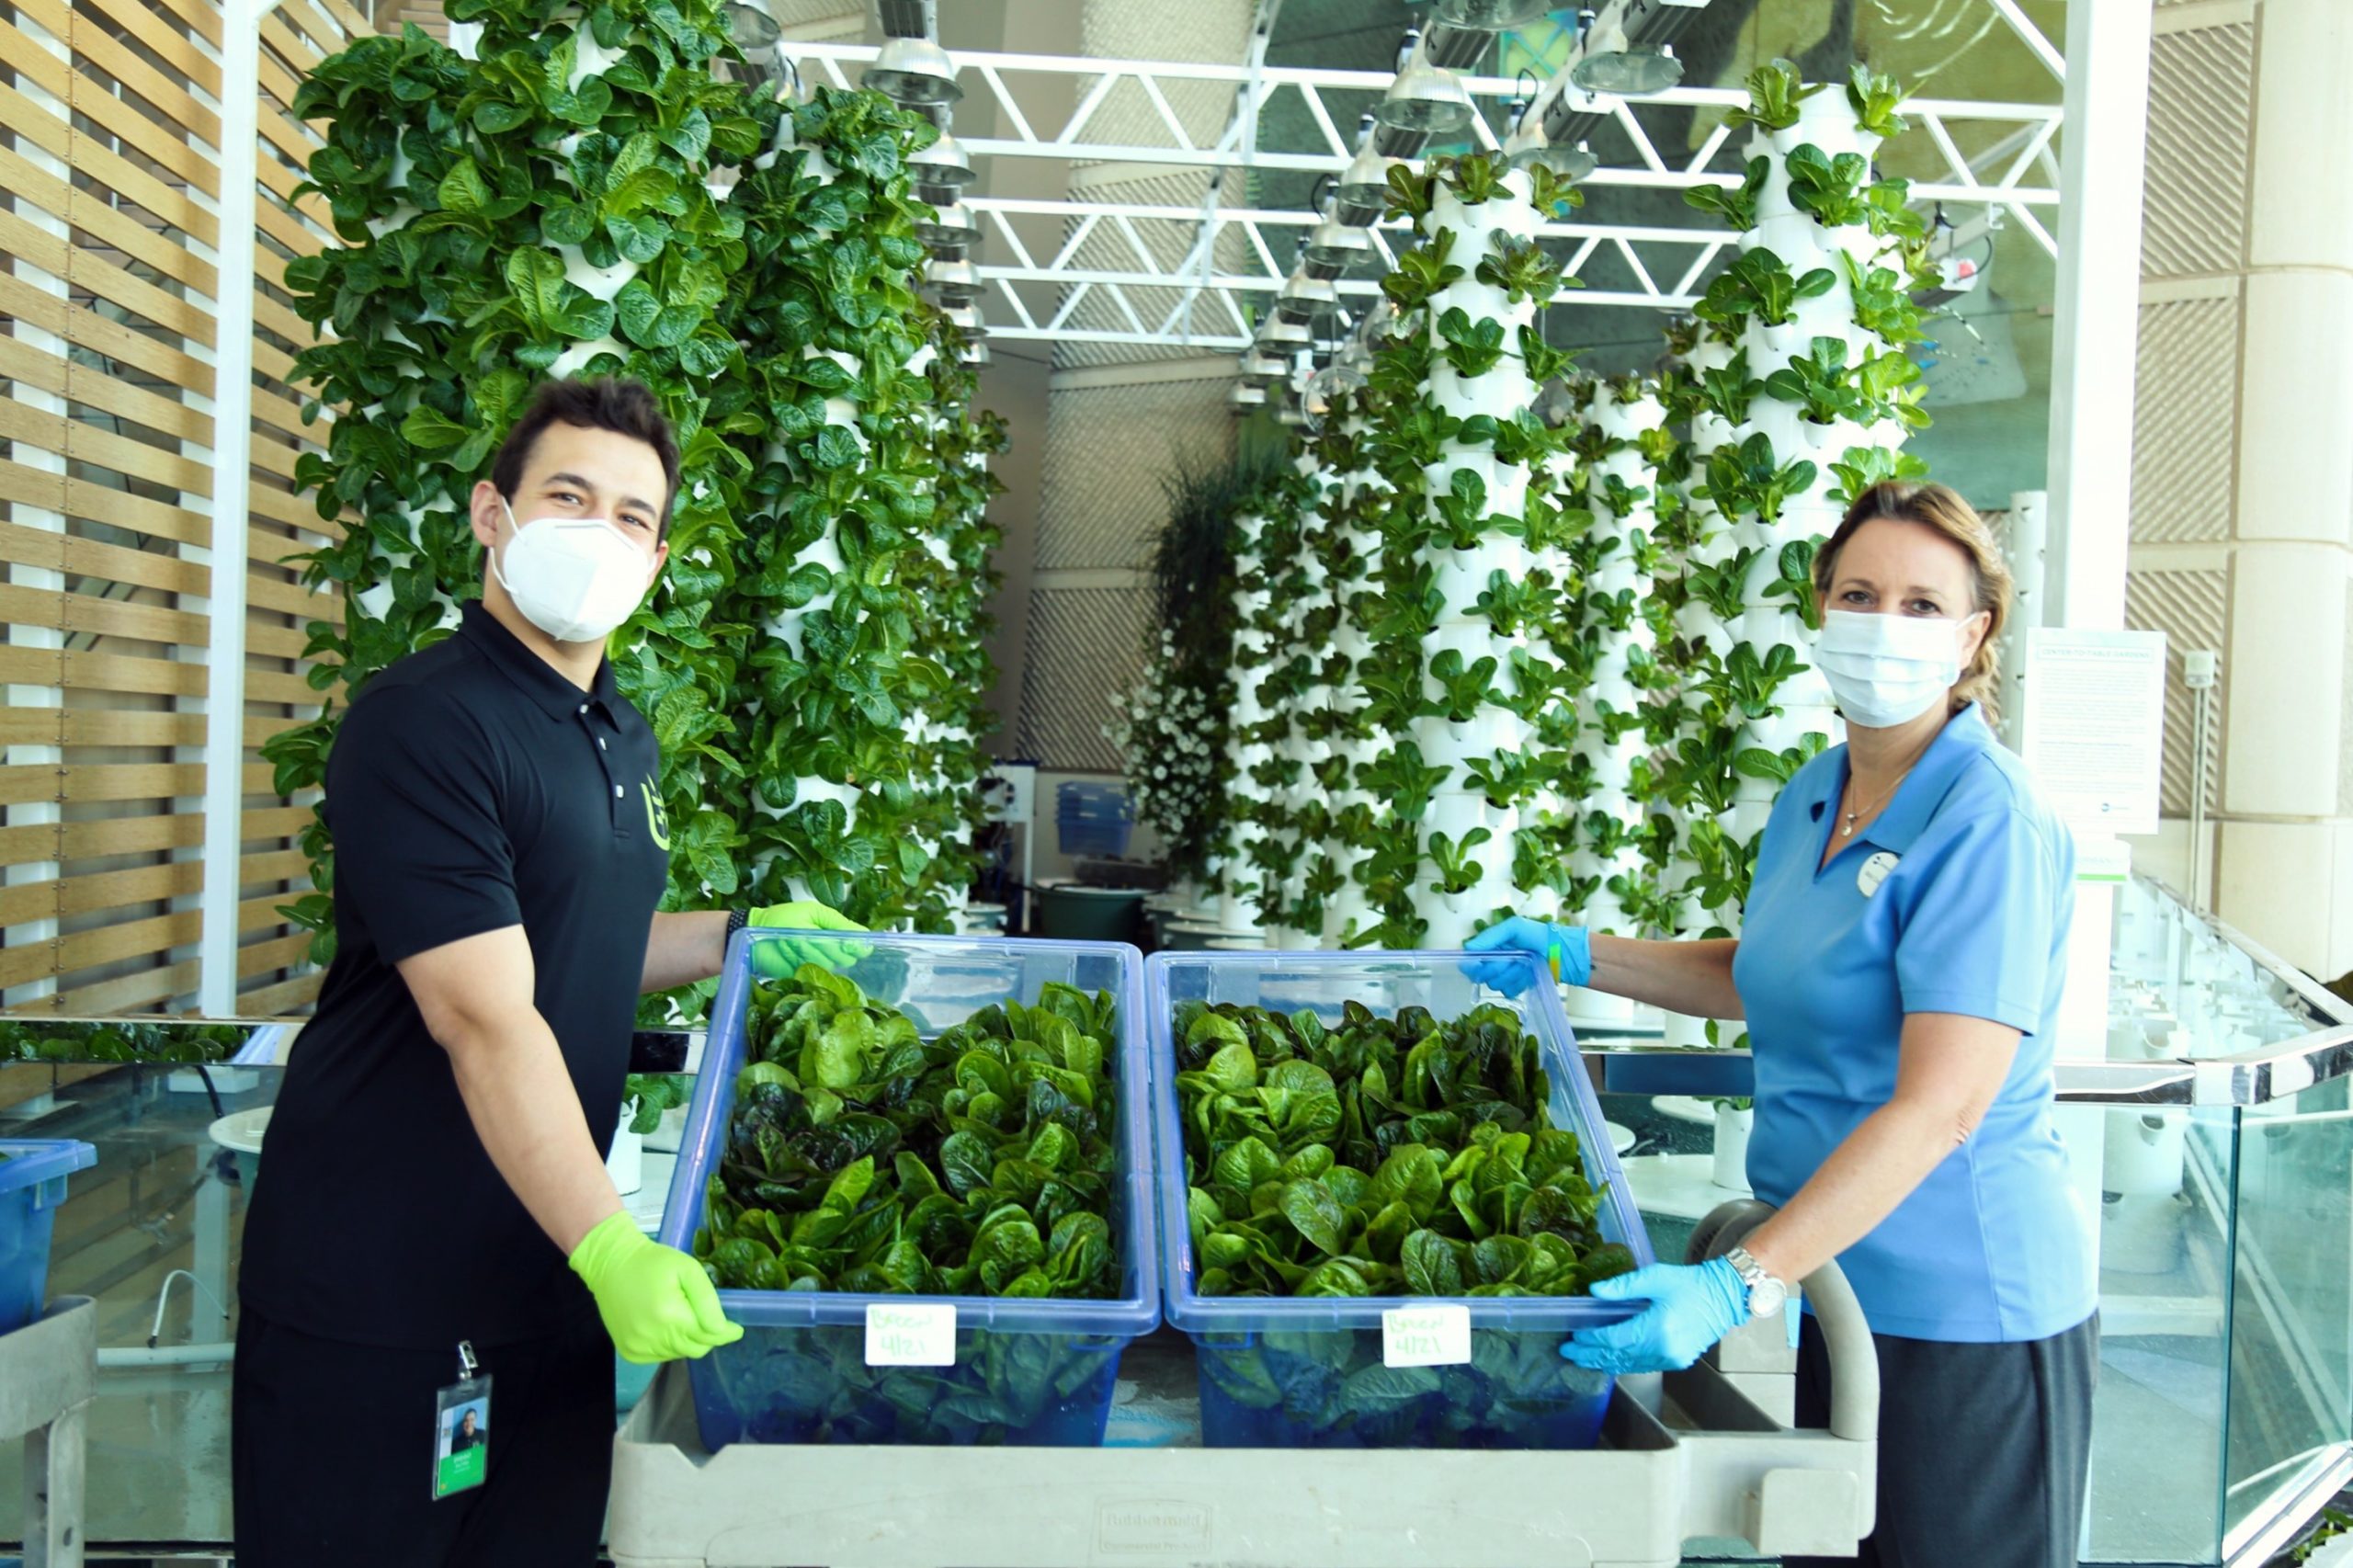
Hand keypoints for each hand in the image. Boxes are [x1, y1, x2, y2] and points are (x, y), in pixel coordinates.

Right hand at [568, 1211, 744, 1363]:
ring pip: (679, 1354)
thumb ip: (706, 1300)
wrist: (611, 1265)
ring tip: (683, 1317)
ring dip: (688, 1341)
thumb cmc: (653, 1262)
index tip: (736, 1329)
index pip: (708, 1336)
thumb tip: (720, 1328)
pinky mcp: (629, 1352)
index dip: (726, 1333)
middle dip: (708, 1336)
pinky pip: (661, 1356)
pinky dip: (669, 1346)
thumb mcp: (687, 1269)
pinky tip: (666, 1326)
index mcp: (670, 1317)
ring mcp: (638, 1348)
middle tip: (710, 1320)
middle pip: (695, 1348)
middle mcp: (653, 1338)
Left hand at [747, 902, 869, 978]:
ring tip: (792, 944)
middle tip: (805, 937)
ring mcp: (818, 963)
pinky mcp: (806, 976)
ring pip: (829, 965)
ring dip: (810, 953)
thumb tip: (865, 935)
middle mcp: (830, 948)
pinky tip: (791, 958)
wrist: (751, 937)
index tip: (854, 946)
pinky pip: (816, 977)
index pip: (858, 940)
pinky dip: (804, 967)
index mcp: (834, 929)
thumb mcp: (811, 913)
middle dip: (826, 946)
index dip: (857, 944)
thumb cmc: (780, 919)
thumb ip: (838, 924)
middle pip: (845, 955)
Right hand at [1462, 916, 1590, 996]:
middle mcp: (1495, 961)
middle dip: (1498, 967)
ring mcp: (1505, 975)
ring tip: (1524, 965)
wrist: (1563, 953)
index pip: (1471, 958)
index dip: (1474, 963)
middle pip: (1482, 974)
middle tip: (1513, 959)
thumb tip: (1468, 948)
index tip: (1480, 962)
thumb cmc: (1539, 936)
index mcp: (1492, 946)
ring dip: (1510, 975)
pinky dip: (1518, 984)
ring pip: (1495, 984)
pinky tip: (1528, 975)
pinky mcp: (1516, 987)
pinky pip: (1507, 992)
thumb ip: (1490, 936)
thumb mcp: (1514, 927)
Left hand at [1558, 1258, 1747, 1373]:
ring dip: (1604, 1362)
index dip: (1590, 1340)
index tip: (1573, 1338)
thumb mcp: (1655, 1277)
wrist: (1722, 1298)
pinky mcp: (1676, 1362)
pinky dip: (1623, 1363)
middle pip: (1618, 1356)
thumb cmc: (1690, 1284)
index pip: (1613, 1339)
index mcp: (1657, 1329)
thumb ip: (1623, 1286)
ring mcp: (1671, 1359)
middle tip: (1568, 1353)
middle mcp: (1663, 1350)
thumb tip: (1594, 1292)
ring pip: (1629, 1364)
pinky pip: (1642, 1366)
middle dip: (1590, 1355)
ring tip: (1583, 1358)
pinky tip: (1610, 1359)